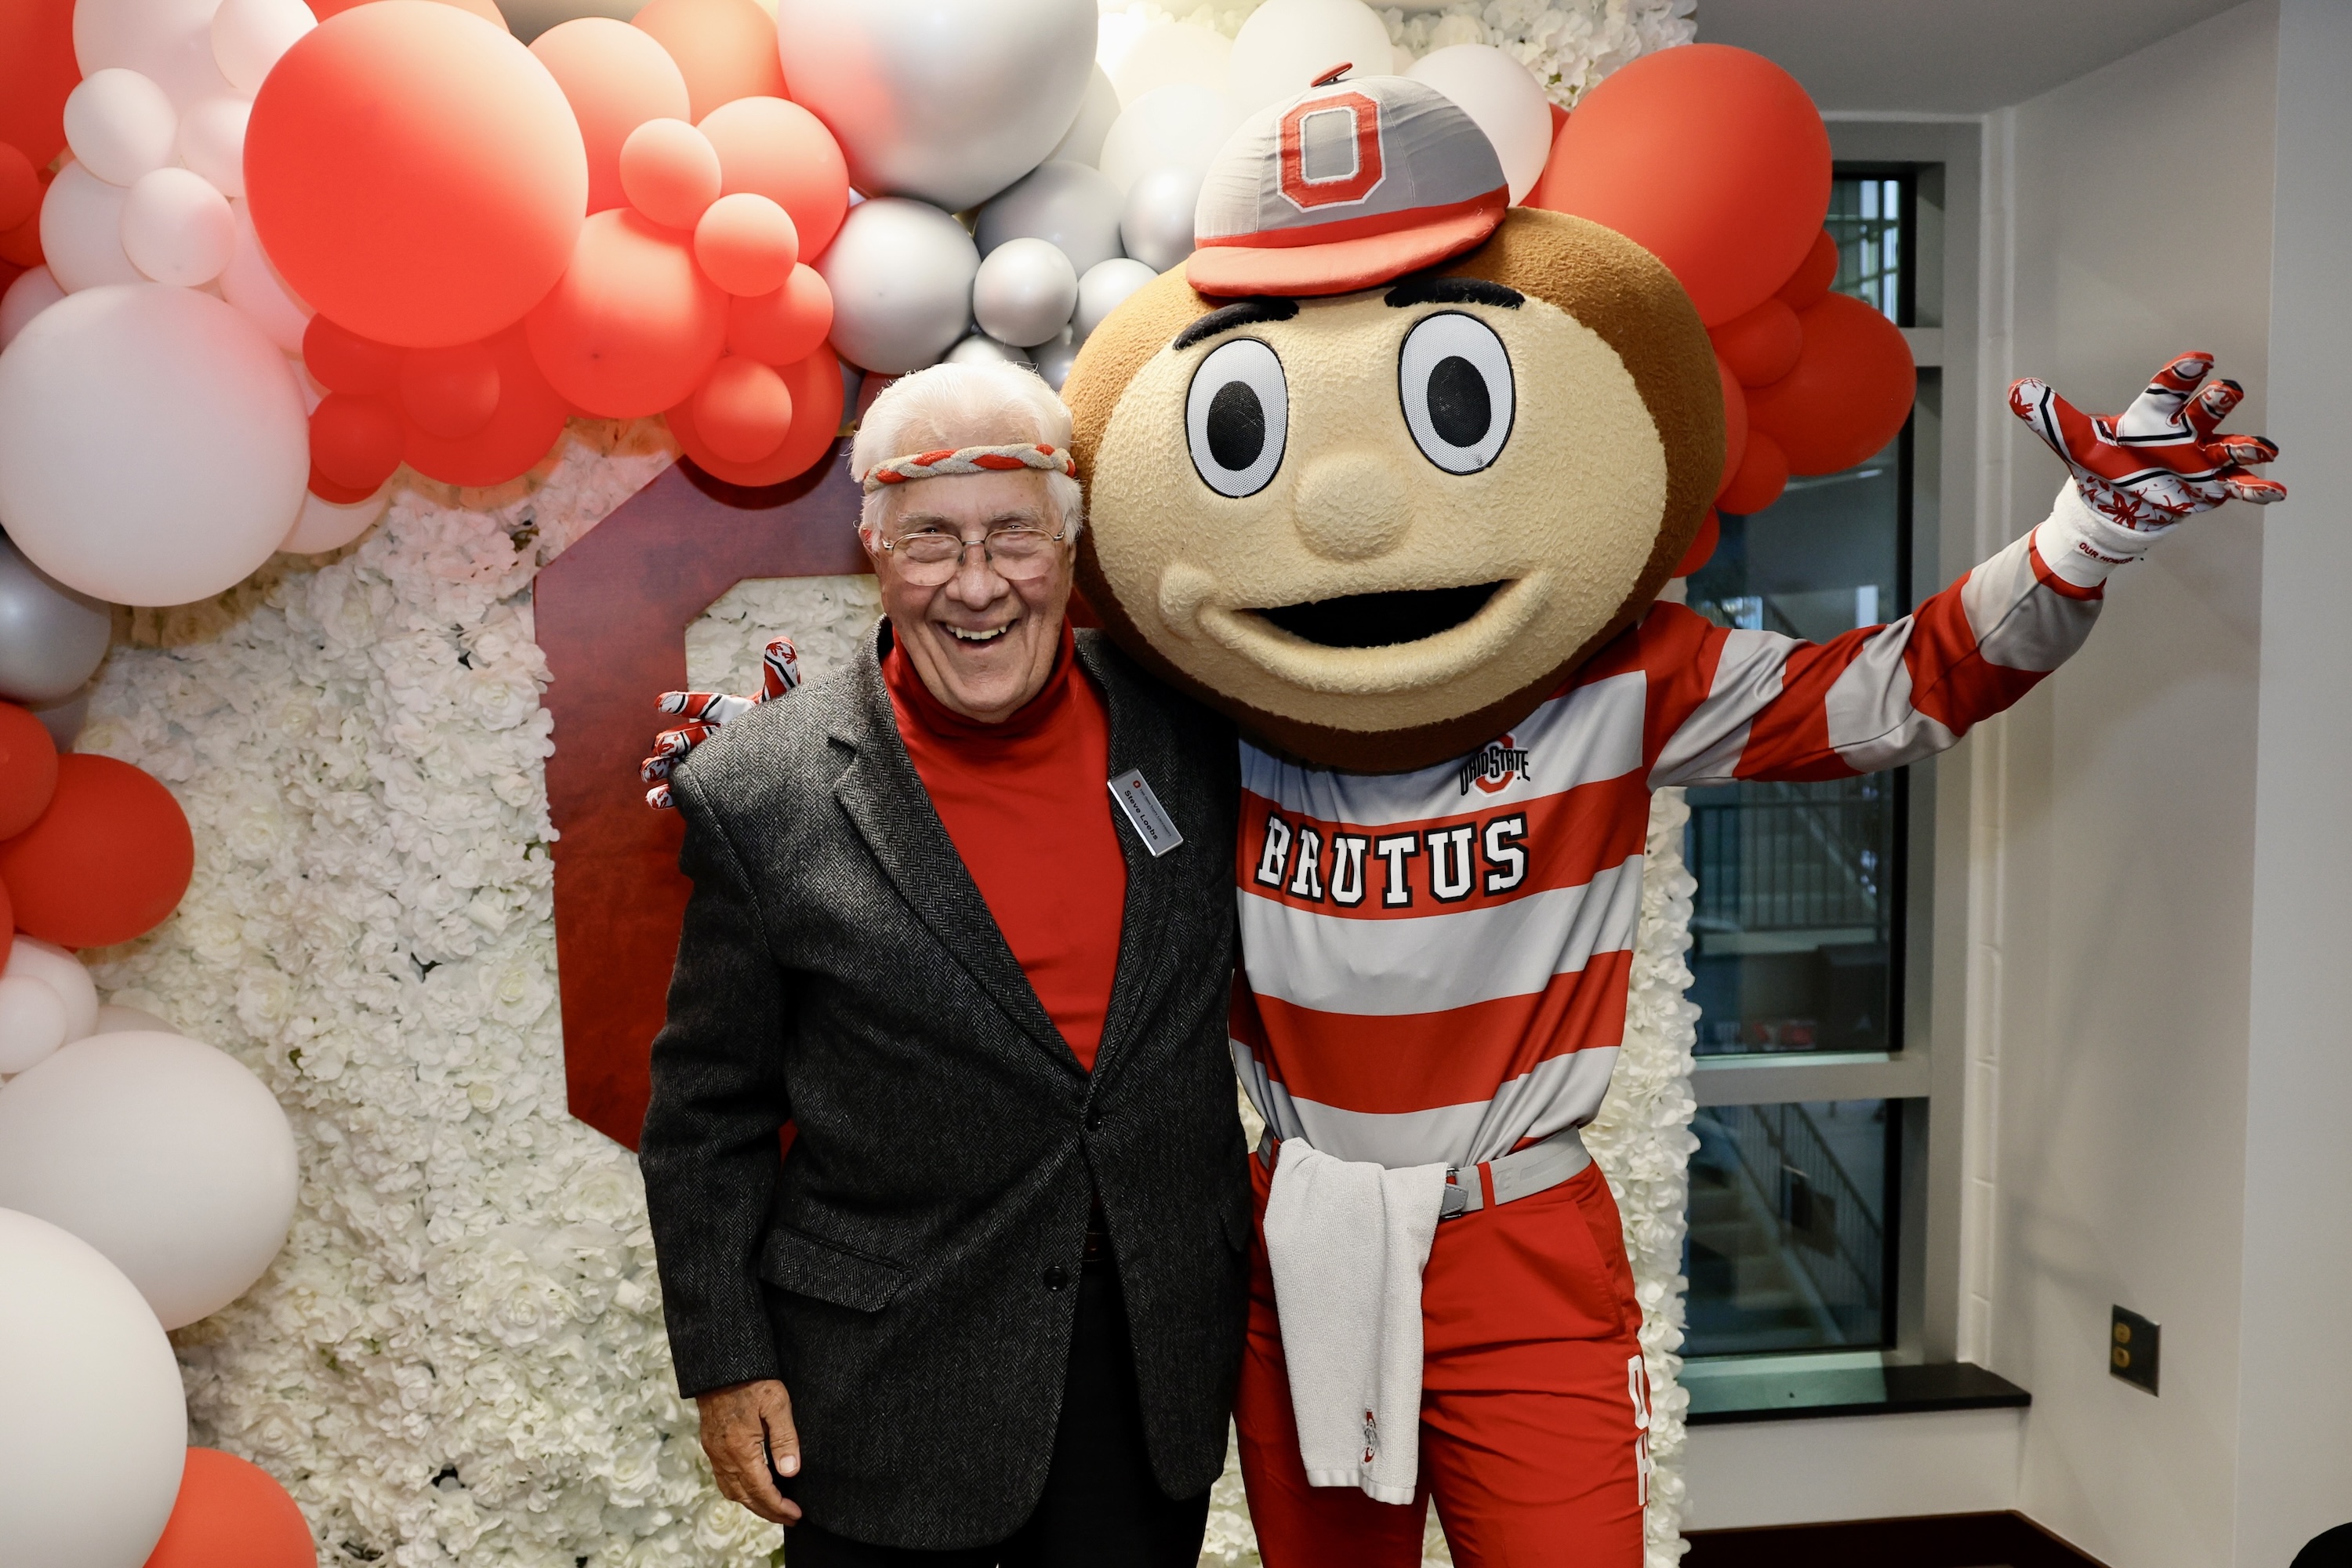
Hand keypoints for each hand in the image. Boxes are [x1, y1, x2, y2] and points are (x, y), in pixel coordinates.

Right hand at [642, 638, 800, 808]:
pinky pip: (687, 791)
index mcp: (729, 713)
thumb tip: (780, 642)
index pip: (704, 705)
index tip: (661, 702)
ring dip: (662, 765)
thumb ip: (781, 674)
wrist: (799, 760)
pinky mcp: (710, 787)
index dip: (683, 703)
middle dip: (672, 740)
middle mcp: (714, 737)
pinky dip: (669, 795)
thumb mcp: (787, 700)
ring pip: (679, 762)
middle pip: (688, 737)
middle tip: (660, 745)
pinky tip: (655, 800)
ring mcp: (710, 762)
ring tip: (647, 772)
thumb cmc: (789, 724)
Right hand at [696, 1378, 802, 1524]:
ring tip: (774, 1507)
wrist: (720, 1365)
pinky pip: (723, 1479)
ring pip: (732, 1491)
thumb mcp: (776, 1404)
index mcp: (741, 1449)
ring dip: (753, 1504)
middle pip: (746, 1497)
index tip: (796, 1514)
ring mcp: (714, 1452)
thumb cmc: (752, 1380)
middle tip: (789, 1517)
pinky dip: (739, 1491)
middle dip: (768, 1511)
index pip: (761, 1491)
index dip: (779, 1507)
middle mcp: (724, 1456)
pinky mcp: (711, 1445)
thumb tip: (791, 1473)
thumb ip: (784, 1440)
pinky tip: (752, 1487)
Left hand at [2009, 351, 2283, 534]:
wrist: (2115, 506)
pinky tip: (2274, 490)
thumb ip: (2050, 417)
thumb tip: (2015, 389)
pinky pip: (2238, 487)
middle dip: (2214, 403)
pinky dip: (2257, 488)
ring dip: (2245, 446)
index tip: (2197, 359)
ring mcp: (2201, 461)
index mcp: (2151, 417)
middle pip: (2204, 413)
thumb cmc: (2103, 463)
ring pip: (2229, 449)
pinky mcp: (2211, 489)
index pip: (2166, 391)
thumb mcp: (2074, 442)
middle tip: (2226, 389)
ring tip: (2262, 448)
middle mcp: (2182, 434)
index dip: (2181, 375)